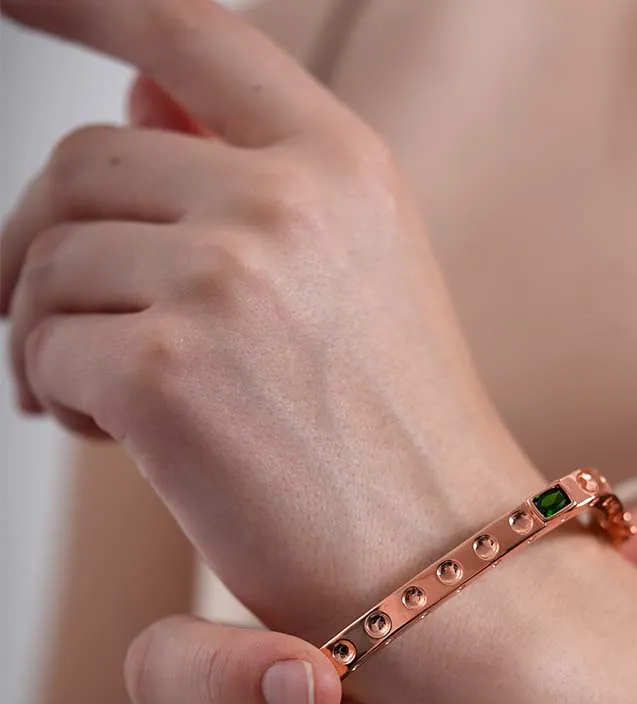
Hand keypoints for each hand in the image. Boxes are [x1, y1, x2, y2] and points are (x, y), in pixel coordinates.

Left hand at [2, 0, 539, 642]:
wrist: (444, 567)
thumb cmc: (399, 440)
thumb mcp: (355, 277)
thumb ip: (248, 172)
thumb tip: (139, 98)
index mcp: (343, 163)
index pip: (184, 29)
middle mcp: (290, 198)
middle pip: (84, 165)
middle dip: (53, 247)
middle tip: (76, 334)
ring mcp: (230, 279)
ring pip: (48, 259)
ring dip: (51, 330)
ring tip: (107, 402)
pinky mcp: (169, 373)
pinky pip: (42, 346)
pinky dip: (54, 392)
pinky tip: (112, 437)